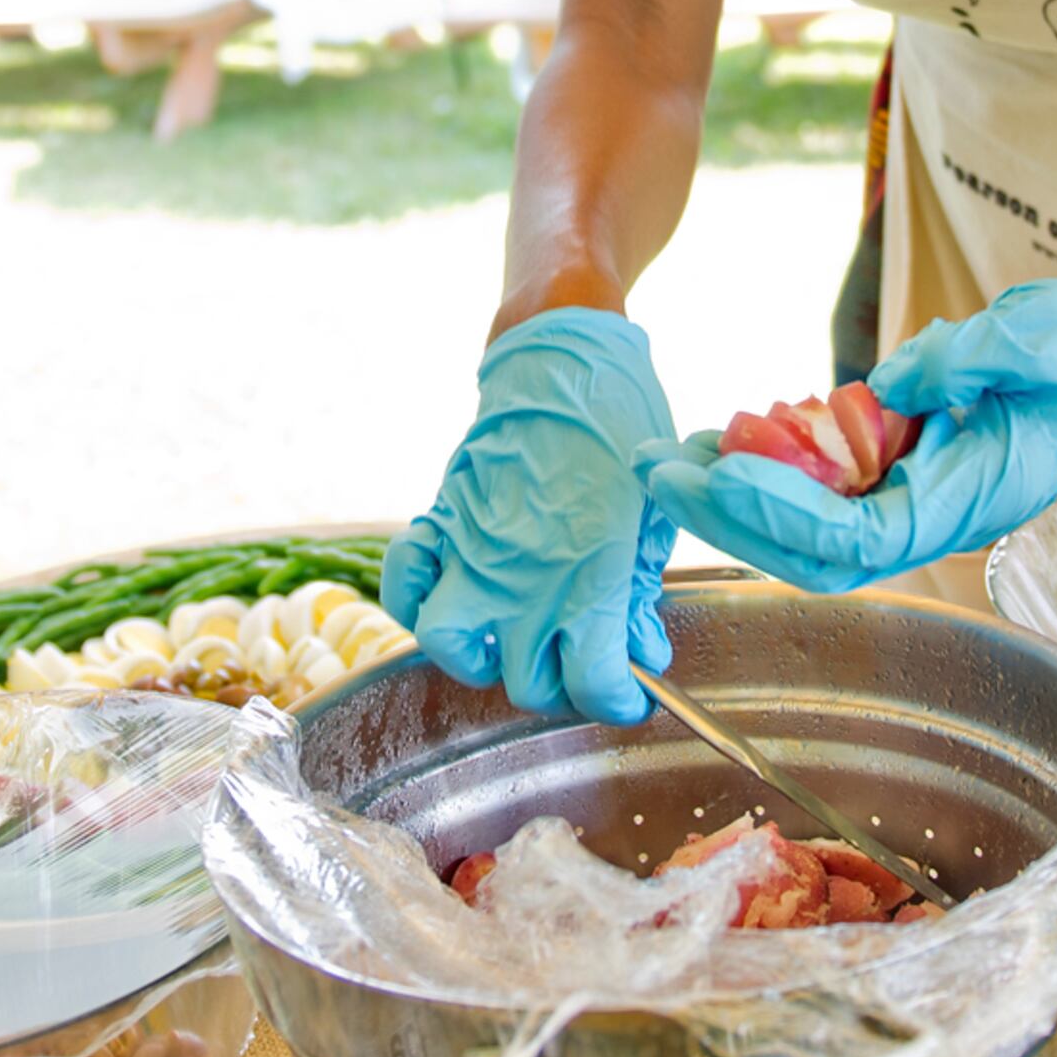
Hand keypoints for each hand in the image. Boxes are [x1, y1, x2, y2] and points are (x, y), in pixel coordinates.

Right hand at [381, 310, 678, 724]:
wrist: (565, 355)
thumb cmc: (624, 428)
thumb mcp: (653, 514)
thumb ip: (639, 593)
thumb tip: (641, 652)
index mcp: (590, 578)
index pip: (594, 685)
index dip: (616, 700)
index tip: (627, 691)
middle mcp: (525, 577)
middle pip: (529, 684)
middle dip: (560, 682)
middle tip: (579, 656)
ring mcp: (474, 550)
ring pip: (452, 650)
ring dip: (481, 659)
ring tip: (507, 642)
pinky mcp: (441, 519)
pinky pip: (403, 583)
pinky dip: (415, 599)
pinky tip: (448, 594)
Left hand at [644, 270, 1056, 592]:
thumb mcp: (1035, 340)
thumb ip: (962, 362)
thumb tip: (886, 385)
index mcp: (970, 501)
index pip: (860, 538)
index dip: (786, 514)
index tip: (721, 471)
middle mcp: (934, 520)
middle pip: (816, 554)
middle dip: (731, 518)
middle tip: (659, 469)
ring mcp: (913, 505)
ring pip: (808, 536)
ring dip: (733, 504)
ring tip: (668, 459)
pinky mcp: (896, 481)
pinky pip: (818, 500)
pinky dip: (763, 479)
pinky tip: (713, 445)